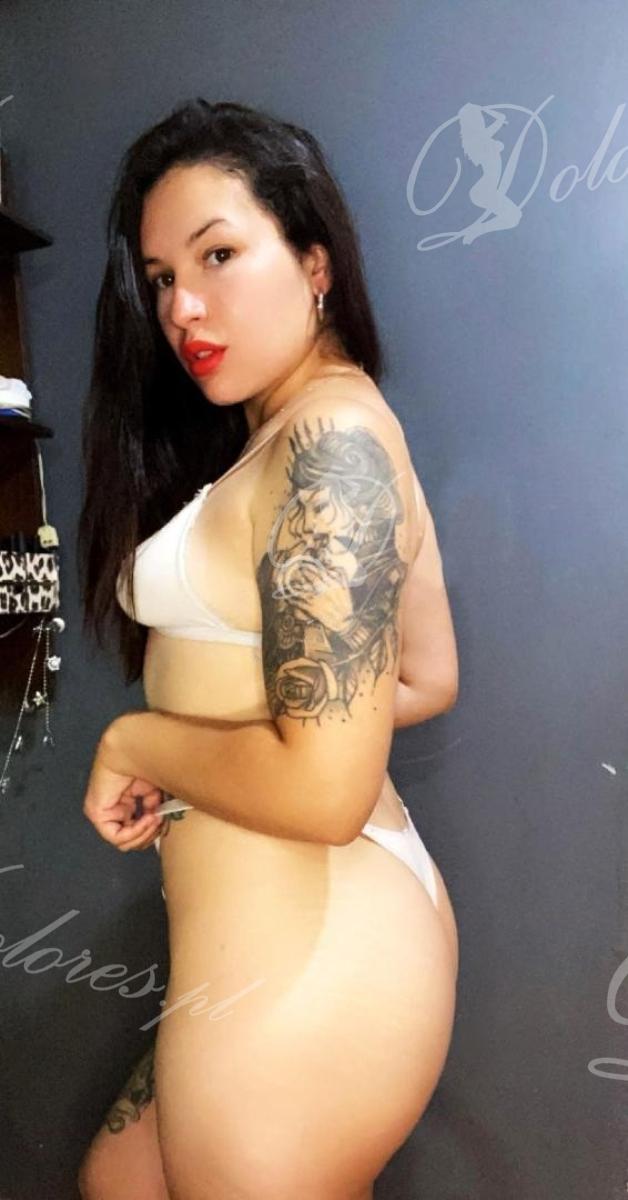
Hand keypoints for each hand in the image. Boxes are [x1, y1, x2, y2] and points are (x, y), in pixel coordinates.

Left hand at [83, 735, 163, 852]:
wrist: (132, 749)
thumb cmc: (143, 763)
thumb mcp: (153, 792)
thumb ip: (153, 809)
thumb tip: (157, 823)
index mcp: (122, 805)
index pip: (135, 832)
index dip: (151, 832)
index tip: (163, 822)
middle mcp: (111, 810)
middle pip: (129, 841)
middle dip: (149, 836)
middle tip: (161, 824)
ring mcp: (102, 813)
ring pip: (123, 842)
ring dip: (144, 834)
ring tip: (155, 820)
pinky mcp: (97, 813)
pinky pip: (116, 836)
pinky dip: (136, 831)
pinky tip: (147, 818)